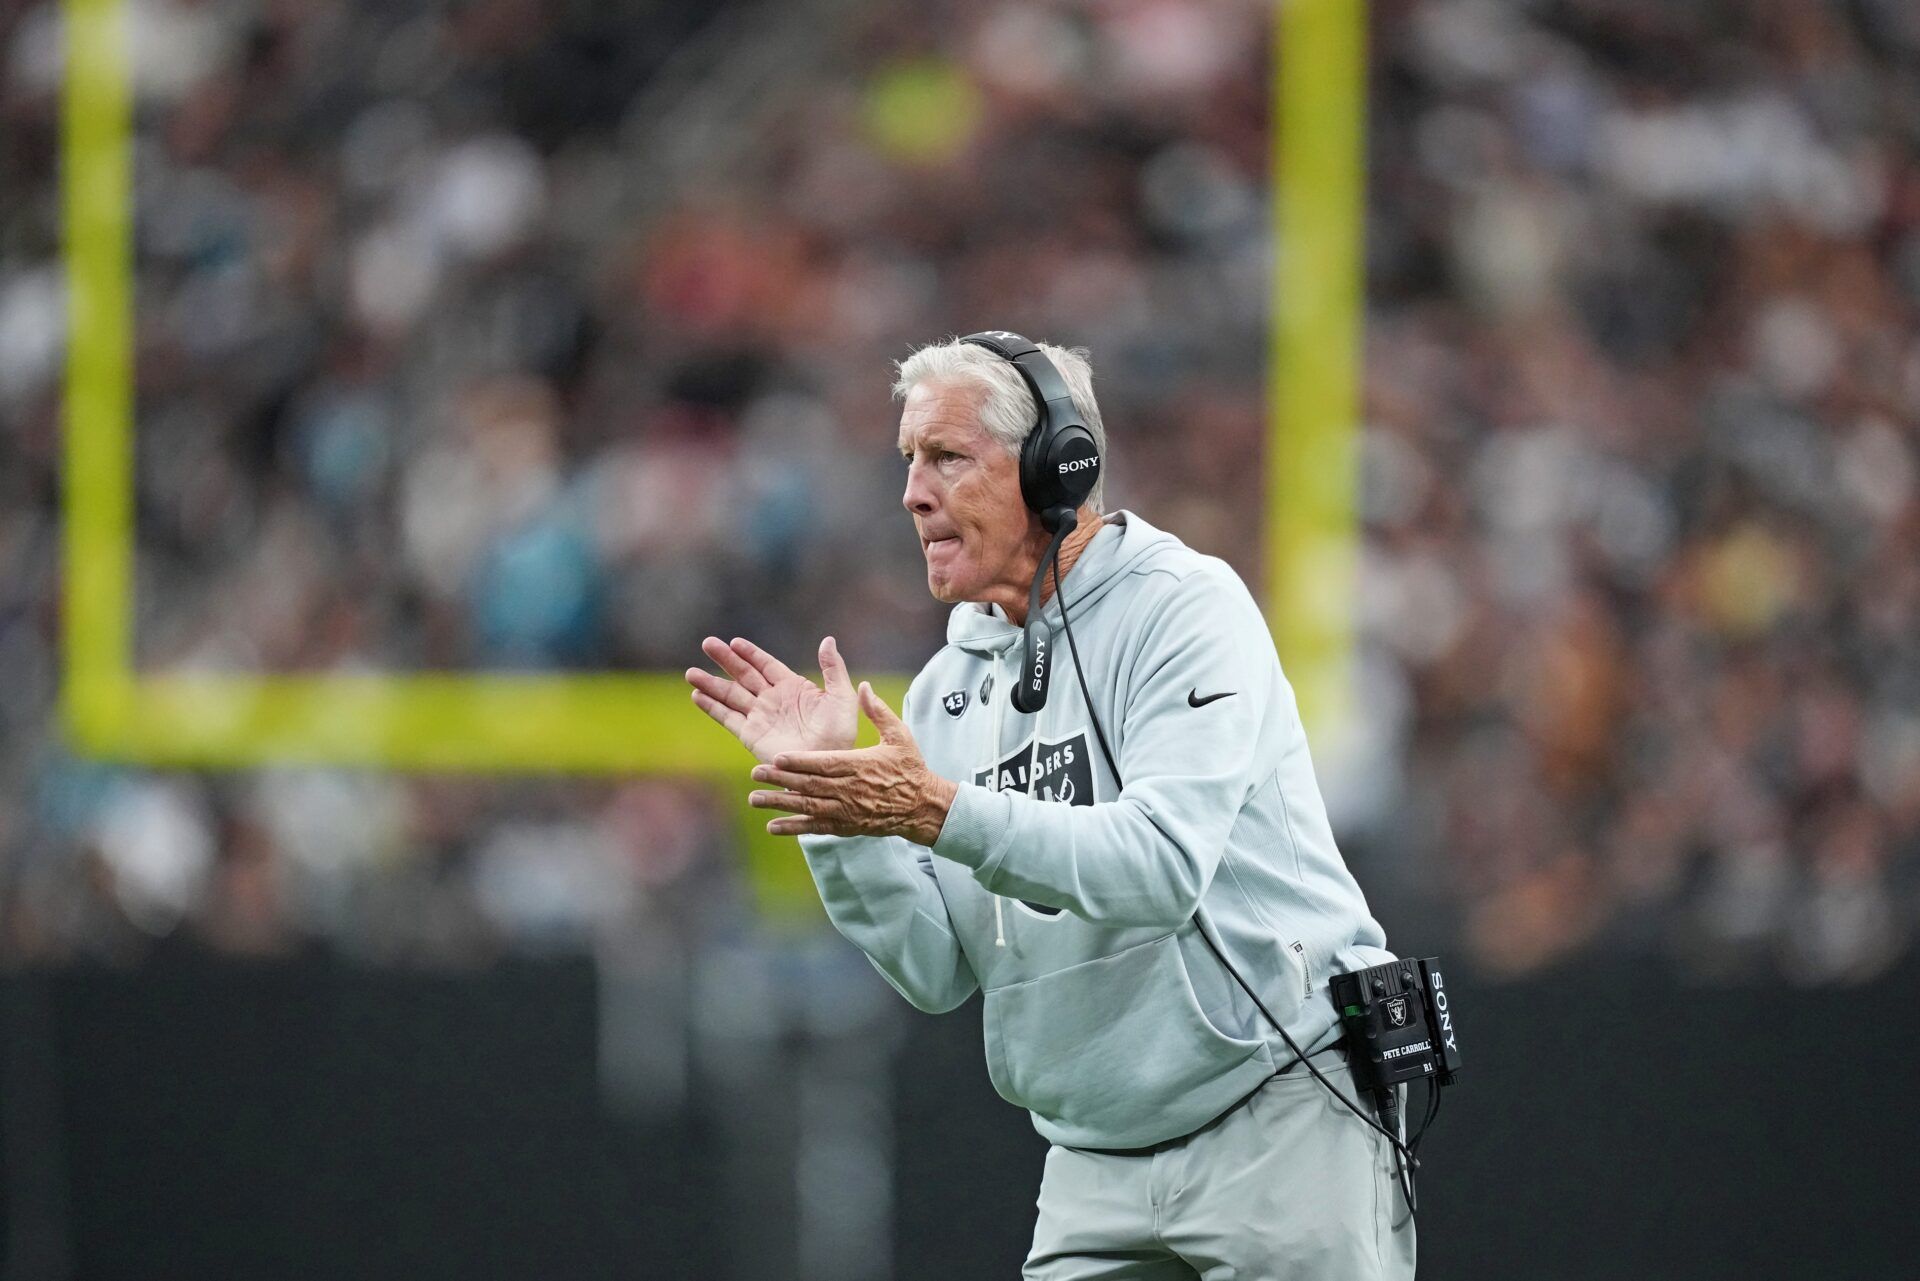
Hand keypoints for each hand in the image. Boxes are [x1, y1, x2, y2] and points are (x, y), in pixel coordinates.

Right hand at [686, 635, 856, 763]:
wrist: (826, 765)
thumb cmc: (840, 734)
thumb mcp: (842, 696)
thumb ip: (833, 668)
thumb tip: (828, 639)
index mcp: (792, 687)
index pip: (766, 665)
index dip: (750, 653)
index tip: (734, 642)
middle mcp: (772, 700)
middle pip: (744, 675)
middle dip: (725, 660)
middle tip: (707, 643)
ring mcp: (759, 717)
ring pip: (730, 695)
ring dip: (711, 683)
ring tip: (691, 673)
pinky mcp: (751, 735)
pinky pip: (727, 718)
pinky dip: (712, 707)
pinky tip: (697, 696)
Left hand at [747, 682, 957, 844]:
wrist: (922, 806)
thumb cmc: (910, 767)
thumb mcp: (899, 735)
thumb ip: (879, 712)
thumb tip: (863, 687)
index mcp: (859, 765)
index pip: (824, 763)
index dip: (799, 761)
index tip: (777, 757)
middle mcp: (850, 790)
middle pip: (810, 785)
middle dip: (780, 780)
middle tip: (755, 773)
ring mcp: (847, 811)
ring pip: (808, 807)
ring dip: (780, 804)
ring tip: (755, 799)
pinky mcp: (846, 826)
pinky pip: (817, 827)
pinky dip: (794, 828)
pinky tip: (774, 826)